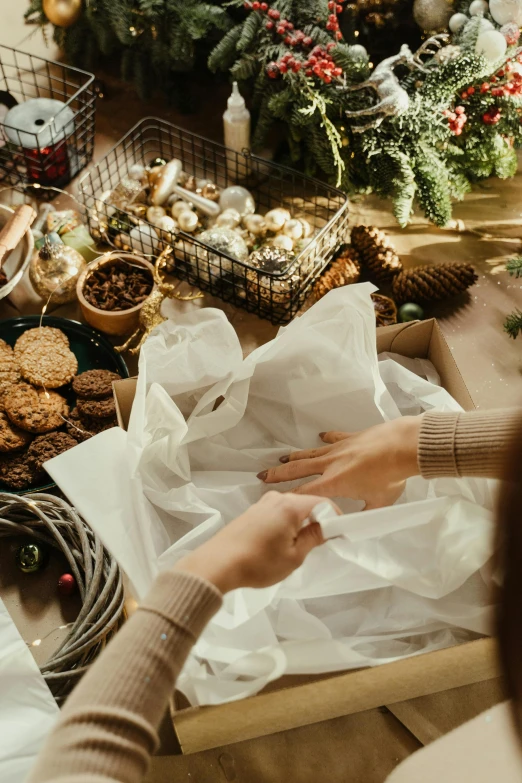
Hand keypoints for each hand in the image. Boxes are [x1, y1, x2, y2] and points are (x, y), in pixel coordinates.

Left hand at [174, 492, 337, 593]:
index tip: (341, 534)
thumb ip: (314, 538)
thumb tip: (328, 528)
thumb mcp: (294, 556)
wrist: (217, 564)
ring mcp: (262, 504)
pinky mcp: (252, 512)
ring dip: (300, 524)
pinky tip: (281, 544)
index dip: (336, 517)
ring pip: (291, 509)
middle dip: (318, 521)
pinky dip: (286, 525)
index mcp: (290, 505)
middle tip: (322, 544)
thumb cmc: (258, 563)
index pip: (323, 503)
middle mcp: (276, 498)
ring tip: (300, 548)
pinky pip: (277, 513)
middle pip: (307, 504)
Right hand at [257, 416, 422, 509]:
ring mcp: (339, 448)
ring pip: (311, 453)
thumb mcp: (379, 503)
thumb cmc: (391, 475)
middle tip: (263, 475)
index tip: (274, 499)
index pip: (304, 493)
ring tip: (282, 458)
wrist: (404, 445)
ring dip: (295, 457)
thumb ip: (365, 515)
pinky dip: (326, 439)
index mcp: (334, 482)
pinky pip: (333, 438)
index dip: (288, 497)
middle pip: (299, 469)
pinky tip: (320, 436)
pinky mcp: (350, 437)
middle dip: (280, 473)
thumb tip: (356, 528)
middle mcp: (331, 464)